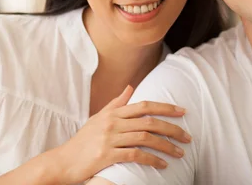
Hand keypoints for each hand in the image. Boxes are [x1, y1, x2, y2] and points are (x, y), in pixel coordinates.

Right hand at [54, 85, 190, 183]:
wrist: (63, 161)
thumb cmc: (82, 141)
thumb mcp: (98, 118)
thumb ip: (116, 104)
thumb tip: (131, 87)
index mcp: (112, 113)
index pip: (144, 105)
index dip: (165, 107)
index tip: (182, 112)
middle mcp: (112, 123)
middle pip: (149, 121)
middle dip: (172, 128)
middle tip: (187, 137)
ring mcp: (109, 139)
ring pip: (145, 138)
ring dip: (166, 146)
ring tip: (179, 153)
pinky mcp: (107, 155)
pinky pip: (135, 155)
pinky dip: (151, 159)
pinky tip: (162, 164)